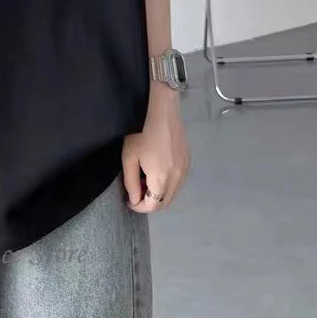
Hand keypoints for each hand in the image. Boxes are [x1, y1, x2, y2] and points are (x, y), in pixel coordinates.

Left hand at [122, 83, 189, 212]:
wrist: (160, 110)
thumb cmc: (140, 133)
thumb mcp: (129, 158)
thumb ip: (131, 183)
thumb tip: (135, 200)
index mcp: (162, 180)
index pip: (152, 206)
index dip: (138, 207)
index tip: (128, 200)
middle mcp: (177, 179)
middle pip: (165, 203)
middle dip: (149, 202)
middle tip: (135, 191)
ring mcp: (185, 170)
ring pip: (173, 193)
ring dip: (159, 194)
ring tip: (145, 181)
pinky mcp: (188, 161)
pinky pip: (178, 182)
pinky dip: (168, 184)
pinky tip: (157, 171)